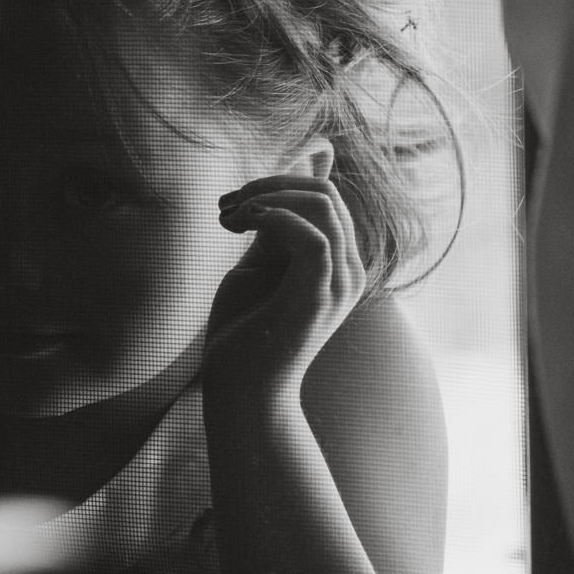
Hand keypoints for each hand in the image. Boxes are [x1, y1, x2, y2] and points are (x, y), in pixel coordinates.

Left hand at [205, 169, 366, 393]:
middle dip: (269, 184)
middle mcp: (347, 270)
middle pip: (326, 191)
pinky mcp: (319, 298)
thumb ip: (271, 232)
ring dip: (266, 198)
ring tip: (227, 218)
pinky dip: (275, 218)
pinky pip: (313, 239)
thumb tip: (268, 192)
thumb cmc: (243, 330)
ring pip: (323, 205)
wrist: (241, 388)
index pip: (323, 195)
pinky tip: (242, 225)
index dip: (274, 184)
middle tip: (225, 206)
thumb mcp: (257, 267)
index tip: (229, 203)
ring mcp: (338, 284)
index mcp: (336, 260)